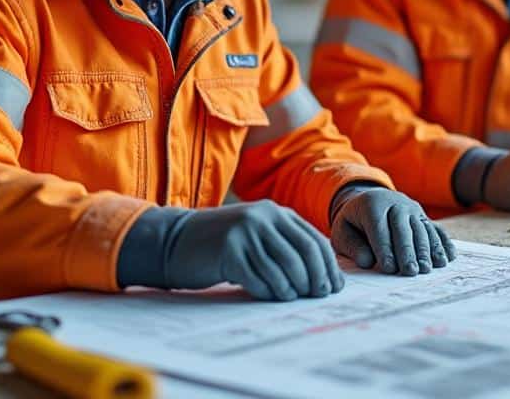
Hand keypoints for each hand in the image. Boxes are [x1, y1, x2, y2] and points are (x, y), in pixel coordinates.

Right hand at [161, 201, 342, 299]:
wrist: (176, 240)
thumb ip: (285, 243)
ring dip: (292, 288)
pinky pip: (259, 279)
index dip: (327, 266)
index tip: (333, 286)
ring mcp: (246, 233)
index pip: (314, 240)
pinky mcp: (228, 251)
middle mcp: (263, 218)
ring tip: (292, 297)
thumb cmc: (222, 243)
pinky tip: (269, 296)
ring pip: (283, 268)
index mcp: (276, 212)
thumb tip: (322, 274)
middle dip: (316, 278)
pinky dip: (268, 292)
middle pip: (304, 253)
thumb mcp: (258, 233)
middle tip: (318, 295)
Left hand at [331, 188, 455, 275]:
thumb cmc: (354, 222)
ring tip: (428, 269)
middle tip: (411, 272)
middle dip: (408, 252)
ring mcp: (413, 209)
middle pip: (403, 229)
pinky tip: (448, 257)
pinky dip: (443, 243)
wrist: (370, 199)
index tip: (389, 268)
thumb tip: (367, 262)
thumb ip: (352, 245)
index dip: (384, 248)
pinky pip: (436, 229)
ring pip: (422, 230)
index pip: (379, 228)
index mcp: (372, 205)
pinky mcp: (424, 217)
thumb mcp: (342, 230)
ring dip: (427, 250)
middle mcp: (396, 203)